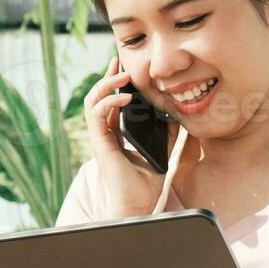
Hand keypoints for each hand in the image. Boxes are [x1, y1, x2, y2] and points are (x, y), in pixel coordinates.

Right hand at [82, 55, 176, 218]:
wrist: (138, 205)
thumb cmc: (146, 185)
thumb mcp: (162, 151)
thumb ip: (166, 133)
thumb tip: (176, 113)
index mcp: (115, 136)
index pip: (110, 104)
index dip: (115, 85)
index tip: (124, 69)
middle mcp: (104, 135)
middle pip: (98, 98)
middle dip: (107, 78)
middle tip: (118, 62)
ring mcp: (100, 139)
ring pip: (92, 102)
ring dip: (106, 85)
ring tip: (122, 76)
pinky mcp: (100, 143)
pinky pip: (97, 115)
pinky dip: (110, 102)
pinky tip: (125, 96)